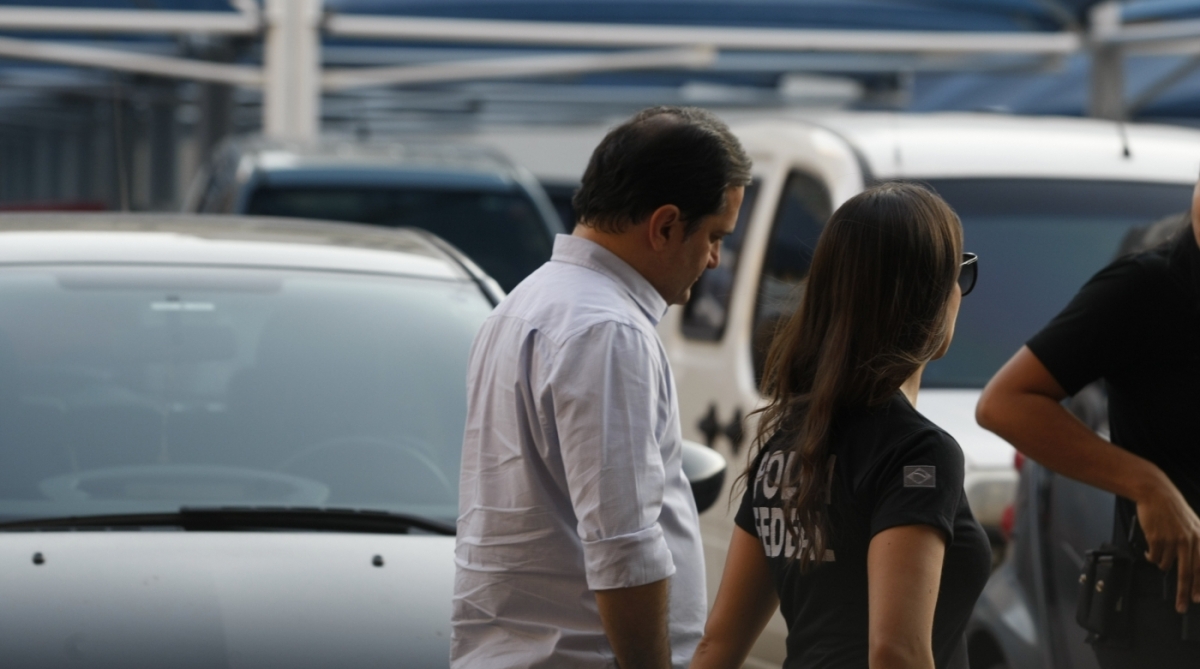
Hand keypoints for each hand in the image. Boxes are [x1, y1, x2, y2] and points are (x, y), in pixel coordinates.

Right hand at [1135, 484, 1199, 612]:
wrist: (1156, 494)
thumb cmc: (1175, 512)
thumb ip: (1197, 544)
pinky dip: (1151, 556)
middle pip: (1187, 573)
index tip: (1196, 600)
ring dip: (1162, 562)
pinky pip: (1153, 557)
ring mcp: (1172, 540)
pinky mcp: (1156, 538)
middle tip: (1181, 608)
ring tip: (1159, 551)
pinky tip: (1150, 548)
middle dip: (1184, 593)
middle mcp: (1189, 541)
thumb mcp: (1193, 526)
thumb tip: (1197, 568)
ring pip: (1166, 565)